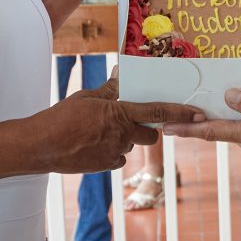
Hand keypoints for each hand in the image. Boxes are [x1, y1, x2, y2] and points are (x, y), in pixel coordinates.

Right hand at [28, 84, 199, 174]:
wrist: (41, 146)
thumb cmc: (61, 117)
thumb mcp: (87, 97)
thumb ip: (109, 90)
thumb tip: (121, 75)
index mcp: (121, 114)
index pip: (160, 113)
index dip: (182, 114)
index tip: (199, 115)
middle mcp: (122, 135)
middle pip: (151, 135)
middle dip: (148, 129)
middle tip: (130, 121)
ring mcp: (115, 153)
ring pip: (132, 145)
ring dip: (125, 139)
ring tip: (100, 132)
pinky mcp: (106, 166)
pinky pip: (118, 157)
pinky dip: (112, 151)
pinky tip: (94, 145)